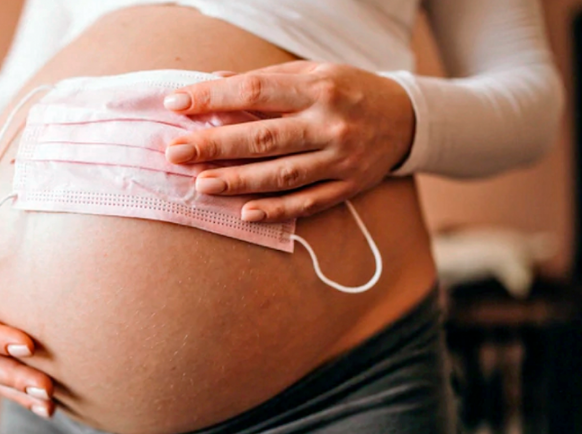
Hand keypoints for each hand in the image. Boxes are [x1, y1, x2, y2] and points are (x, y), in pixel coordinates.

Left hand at [163, 61, 414, 221]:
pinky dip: (278, 210)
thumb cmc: (348, 90)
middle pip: (264, 137)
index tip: (176, 103)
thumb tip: (214, 81)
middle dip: (216, 145)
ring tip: (202, 184)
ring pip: (283, 174)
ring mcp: (341, 159)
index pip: (255, 92)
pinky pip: (309, 202)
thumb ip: (265, 81)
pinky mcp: (349, 186)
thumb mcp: (313, 72)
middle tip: (176, 152)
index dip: (213, 98)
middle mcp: (330, 124)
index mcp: (318, 88)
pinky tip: (246, 213)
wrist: (405, 118)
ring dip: (239, 181)